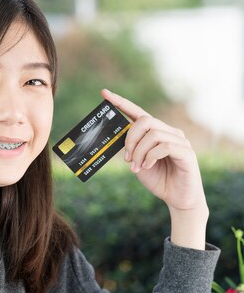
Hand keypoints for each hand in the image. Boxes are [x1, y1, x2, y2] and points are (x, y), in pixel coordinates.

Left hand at [101, 89, 208, 247]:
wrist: (177, 198)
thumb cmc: (158, 179)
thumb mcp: (138, 162)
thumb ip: (132, 149)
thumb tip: (121, 138)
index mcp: (155, 132)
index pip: (137, 112)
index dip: (121, 103)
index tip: (105, 94)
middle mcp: (169, 132)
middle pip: (145, 121)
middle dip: (131, 139)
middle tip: (127, 158)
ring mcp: (180, 140)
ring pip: (153, 135)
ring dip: (140, 152)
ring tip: (137, 167)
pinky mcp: (187, 152)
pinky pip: (164, 146)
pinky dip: (151, 157)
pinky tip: (148, 166)